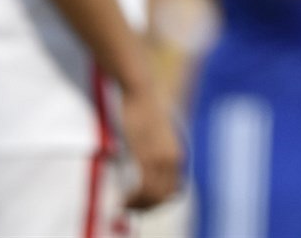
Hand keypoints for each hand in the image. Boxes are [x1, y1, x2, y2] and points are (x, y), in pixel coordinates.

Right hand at [118, 82, 182, 209]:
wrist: (140, 91)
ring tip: (125, 208)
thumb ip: (156, 149)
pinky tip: (123, 201)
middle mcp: (172, 158)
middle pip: (165, 196)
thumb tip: (148, 162)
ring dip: (139, 206)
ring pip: (154, 195)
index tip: (144, 204)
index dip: (160, 201)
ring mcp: (160, 157)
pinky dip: (134, 199)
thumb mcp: (156, 133)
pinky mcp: (145, 155)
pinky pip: (143, 187)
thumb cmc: (145, 109)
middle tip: (131, 210)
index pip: (175, 189)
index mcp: (177, 153)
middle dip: (148, 207)